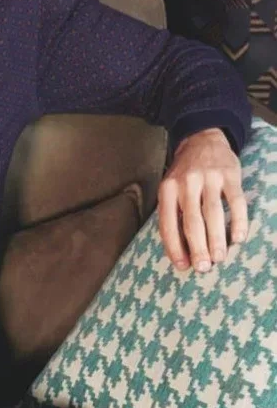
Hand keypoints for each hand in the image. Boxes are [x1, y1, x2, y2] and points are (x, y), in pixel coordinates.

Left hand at [157, 127, 247, 272]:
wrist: (202, 140)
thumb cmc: (184, 175)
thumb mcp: (170, 190)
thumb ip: (172, 215)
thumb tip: (178, 252)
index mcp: (167, 189)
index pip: (168, 224)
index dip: (174, 248)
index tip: (183, 266)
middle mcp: (186, 182)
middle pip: (192, 221)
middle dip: (197, 247)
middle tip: (203, 268)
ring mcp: (209, 177)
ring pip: (213, 213)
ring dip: (217, 238)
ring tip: (220, 258)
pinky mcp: (230, 174)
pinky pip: (236, 200)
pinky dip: (239, 220)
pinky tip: (239, 237)